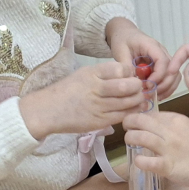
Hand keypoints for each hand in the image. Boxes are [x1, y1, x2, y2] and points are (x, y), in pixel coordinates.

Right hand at [19, 62, 144, 137]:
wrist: (48, 110)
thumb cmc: (67, 90)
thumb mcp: (83, 74)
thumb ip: (103, 74)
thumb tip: (128, 74)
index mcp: (92, 73)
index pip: (120, 69)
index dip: (131, 72)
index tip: (132, 75)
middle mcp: (96, 88)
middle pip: (127, 86)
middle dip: (138, 87)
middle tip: (140, 88)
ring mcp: (98, 106)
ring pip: (127, 102)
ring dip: (138, 100)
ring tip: (140, 99)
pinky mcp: (99, 121)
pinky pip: (122, 116)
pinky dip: (132, 112)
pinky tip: (136, 110)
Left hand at [106, 18, 178, 96]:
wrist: (124, 33)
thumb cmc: (122, 40)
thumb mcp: (120, 51)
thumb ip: (126, 66)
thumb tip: (133, 84)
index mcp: (152, 46)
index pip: (163, 61)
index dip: (158, 76)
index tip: (148, 86)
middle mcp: (162, 52)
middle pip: (172, 70)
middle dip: (164, 85)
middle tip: (150, 94)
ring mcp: (164, 60)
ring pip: (174, 76)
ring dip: (166, 89)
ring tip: (153, 97)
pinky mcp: (162, 66)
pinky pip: (169, 79)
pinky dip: (165, 89)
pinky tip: (155, 95)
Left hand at [122, 110, 188, 189]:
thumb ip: (173, 125)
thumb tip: (154, 124)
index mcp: (178, 120)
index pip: (151, 113)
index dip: (139, 115)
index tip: (134, 120)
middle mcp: (171, 132)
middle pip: (141, 121)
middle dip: (129, 122)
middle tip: (126, 128)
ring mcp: (169, 149)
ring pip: (140, 137)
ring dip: (130, 138)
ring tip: (129, 141)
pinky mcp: (167, 166)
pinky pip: (146, 161)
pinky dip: (138, 160)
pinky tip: (138, 160)